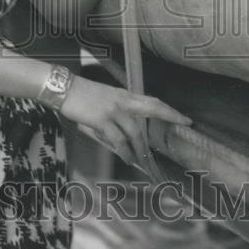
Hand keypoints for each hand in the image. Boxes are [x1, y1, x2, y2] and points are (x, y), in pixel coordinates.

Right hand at [60, 75, 190, 166]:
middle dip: (166, 120)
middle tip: (179, 131)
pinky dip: (124, 151)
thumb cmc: (81, 96)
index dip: (170, 111)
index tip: (185, 119)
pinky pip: (118, 139)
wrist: (64, 88)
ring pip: (134, 132)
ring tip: (141, 161)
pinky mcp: (101, 119)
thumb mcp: (104, 101)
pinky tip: (127, 158)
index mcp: (124, 95)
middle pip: (150, 112)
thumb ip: (116, 117)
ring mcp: (113, 110)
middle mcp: (123, 101)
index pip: (153, 102)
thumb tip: (124, 139)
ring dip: (139, 149)